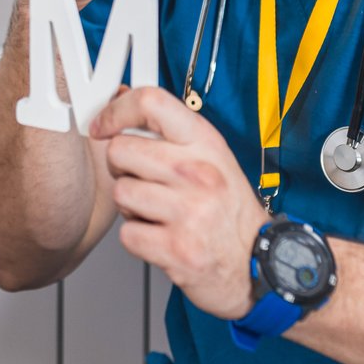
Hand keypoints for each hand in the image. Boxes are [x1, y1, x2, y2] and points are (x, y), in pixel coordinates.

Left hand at [90, 85, 265, 319]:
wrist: (260, 263)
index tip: (103, 126)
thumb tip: (122, 100)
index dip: (116, 111)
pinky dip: (137, 239)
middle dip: (121, 168)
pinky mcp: (175, 248)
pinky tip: (160, 236)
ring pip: (120, 193)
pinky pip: (126, 235)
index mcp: (206, 143)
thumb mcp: (212, 159)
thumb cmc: (230, 210)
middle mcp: (198, 172)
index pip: (151, 103)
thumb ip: (171, 134)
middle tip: (141, 181)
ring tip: (156, 213)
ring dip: (130, 207)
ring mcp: (188, 211)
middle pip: (120, 151)